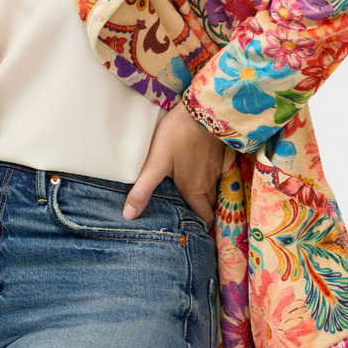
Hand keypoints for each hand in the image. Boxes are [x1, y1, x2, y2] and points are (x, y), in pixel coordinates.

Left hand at [123, 100, 223, 232]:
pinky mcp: (219, 155)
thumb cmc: (178, 136)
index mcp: (194, 190)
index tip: (199, 237)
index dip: (202, 229)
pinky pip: (218, 177)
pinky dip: (212, 182)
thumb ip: (143, 189)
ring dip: (209, 200)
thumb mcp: (156, 163)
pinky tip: (202, 176)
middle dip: (206, 216)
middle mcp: (208, 184)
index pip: (204, 218)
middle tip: (197, 222)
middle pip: (211, 208)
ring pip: (215, 192)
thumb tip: (129, 215)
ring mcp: (216, 169)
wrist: (203, 110)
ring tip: (199, 203)